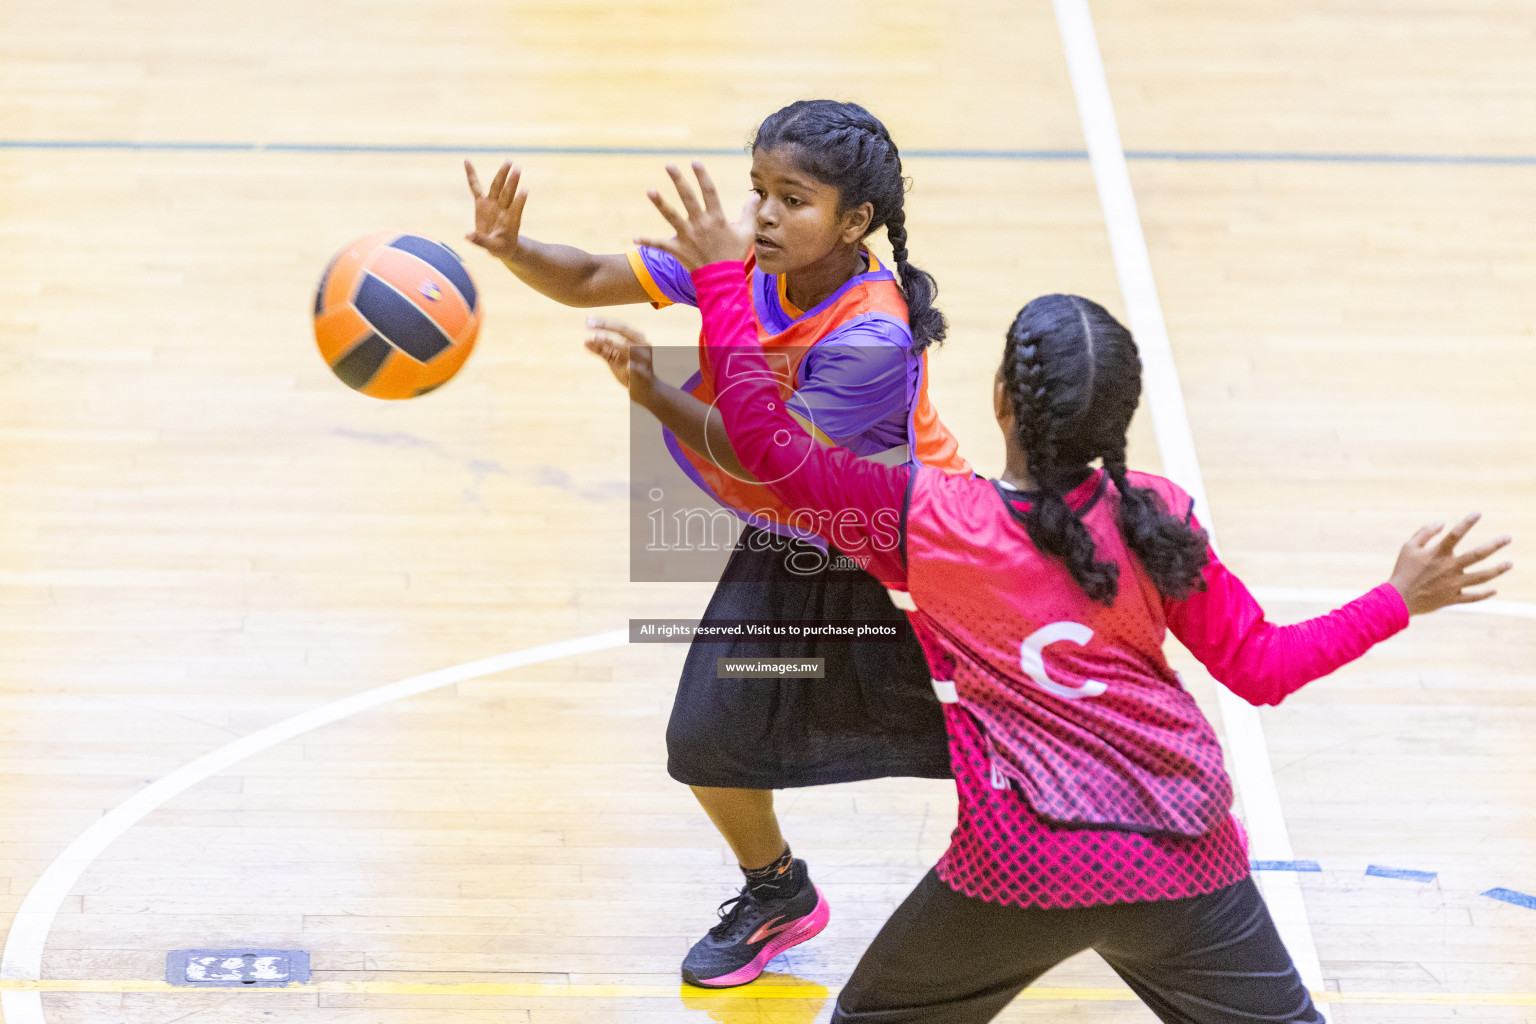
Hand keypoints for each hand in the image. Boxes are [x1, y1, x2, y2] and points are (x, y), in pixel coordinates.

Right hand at [465, 160, 528, 260]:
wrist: (499, 244)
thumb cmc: (500, 247)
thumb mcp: (493, 248)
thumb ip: (481, 241)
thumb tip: (467, 235)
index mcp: (509, 221)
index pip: (516, 210)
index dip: (520, 201)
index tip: (525, 191)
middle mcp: (503, 209)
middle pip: (507, 193)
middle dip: (512, 182)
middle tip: (517, 169)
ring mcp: (493, 203)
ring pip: (497, 186)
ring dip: (502, 174)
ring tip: (509, 162)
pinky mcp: (482, 202)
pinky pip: (474, 186)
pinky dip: (471, 174)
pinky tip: (467, 161)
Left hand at [584, 317, 655, 402]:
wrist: (648, 392)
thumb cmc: (631, 372)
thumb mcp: (615, 359)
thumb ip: (602, 350)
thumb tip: (585, 342)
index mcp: (636, 339)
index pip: (619, 326)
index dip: (603, 322)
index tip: (587, 320)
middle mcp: (642, 345)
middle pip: (623, 330)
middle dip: (605, 326)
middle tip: (588, 324)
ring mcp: (644, 360)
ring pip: (628, 348)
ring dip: (612, 342)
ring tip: (597, 337)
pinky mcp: (645, 375)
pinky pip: (639, 370)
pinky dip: (634, 367)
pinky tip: (628, 366)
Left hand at [635, 162, 758, 271]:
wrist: (722, 280)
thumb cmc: (734, 255)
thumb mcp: (747, 233)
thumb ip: (749, 213)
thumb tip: (756, 196)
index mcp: (716, 218)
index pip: (709, 192)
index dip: (702, 176)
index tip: (695, 162)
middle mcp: (700, 224)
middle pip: (687, 198)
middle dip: (678, 180)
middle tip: (669, 165)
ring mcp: (687, 236)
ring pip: (671, 216)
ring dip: (660, 203)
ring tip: (650, 190)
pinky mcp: (678, 249)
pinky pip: (660, 245)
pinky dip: (647, 242)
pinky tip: (634, 237)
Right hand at [1387, 513, 1511, 614]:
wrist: (1398, 599)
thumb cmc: (1402, 570)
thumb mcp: (1408, 547)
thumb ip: (1424, 532)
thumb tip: (1442, 523)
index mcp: (1438, 554)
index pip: (1456, 534)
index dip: (1467, 522)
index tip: (1478, 514)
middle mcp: (1449, 568)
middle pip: (1477, 555)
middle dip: (1494, 545)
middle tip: (1508, 538)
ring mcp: (1453, 584)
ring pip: (1481, 577)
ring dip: (1497, 570)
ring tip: (1509, 564)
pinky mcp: (1453, 598)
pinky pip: (1473, 597)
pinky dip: (1484, 594)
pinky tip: (1495, 590)